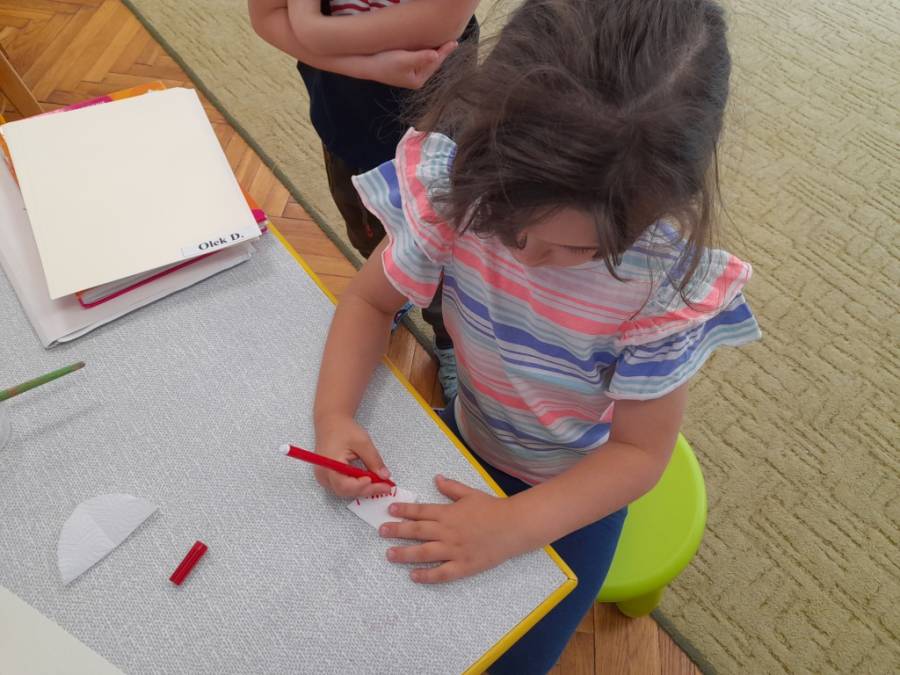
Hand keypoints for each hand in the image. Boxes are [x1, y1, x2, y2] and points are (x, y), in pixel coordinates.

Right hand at [314, 415, 392, 497]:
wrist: (331, 422)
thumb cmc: (344, 429)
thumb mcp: (363, 443)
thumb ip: (374, 461)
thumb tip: (384, 476)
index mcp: (330, 464)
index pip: (345, 485)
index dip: (362, 486)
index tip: (379, 482)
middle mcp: (323, 474)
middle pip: (345, 491)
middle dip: (367, 490)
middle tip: (385, 486)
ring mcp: (323, 477)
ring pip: (344, 491)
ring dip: (362, 489)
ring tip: (379, 484)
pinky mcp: (327, 476)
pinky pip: (342, 487)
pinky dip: (356, 486)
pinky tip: (369, 481)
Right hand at [363, 41, 457, 88]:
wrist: (366, 65)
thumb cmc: (384, 63)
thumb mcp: (404, 59)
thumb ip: (421, 57)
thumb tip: (435, 55)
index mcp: (418, 80)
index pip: (435, 63)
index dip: (445, 52)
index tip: (454, 42)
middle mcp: (416, 79)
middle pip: (433, 64)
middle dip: (442, 53)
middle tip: (453, 42)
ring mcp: (410, 75)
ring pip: (427, 61)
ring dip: (434, 52)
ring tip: (444, 44)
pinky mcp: (405, 69)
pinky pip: (420, 60)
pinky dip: (425, 53)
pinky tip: (429, 47)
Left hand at [379, 475, 528, 582]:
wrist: (514, 526)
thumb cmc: (493, 509)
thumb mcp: (471, 493)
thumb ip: (451, 487)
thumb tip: (436, 478)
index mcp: (448, 513)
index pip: (421, 511)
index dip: (404, 510)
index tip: (390, 509)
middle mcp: (447, 532)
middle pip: (417, 531)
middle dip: (396, 531)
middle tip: (381, 531)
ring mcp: (454, 550)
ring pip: (424, 553)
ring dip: (404, 554)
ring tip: (389, 554)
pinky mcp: (464, 566)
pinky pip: (441, 573)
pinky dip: (426, 576)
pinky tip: (413, 576)